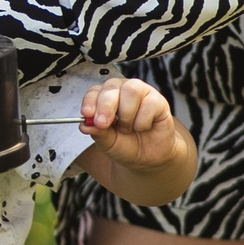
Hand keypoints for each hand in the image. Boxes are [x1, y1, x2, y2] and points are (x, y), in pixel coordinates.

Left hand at [71, 76, 197, 206]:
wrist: (148, 158)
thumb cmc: (126, 145)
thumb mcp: (107, 142)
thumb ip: (97, 132)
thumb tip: (85, 125)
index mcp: (106, 97)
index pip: (95, 91)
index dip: (90, 101)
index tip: (87, 114)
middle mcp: (122, 91)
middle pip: (112, 86)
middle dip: (106, 106)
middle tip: (104, 124)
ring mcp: (141, 93)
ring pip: (131, 90)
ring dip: (127, 114)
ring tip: (128, 128)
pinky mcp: (158, 101)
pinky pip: (149, 104)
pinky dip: (143, 122)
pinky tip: (143, 127)